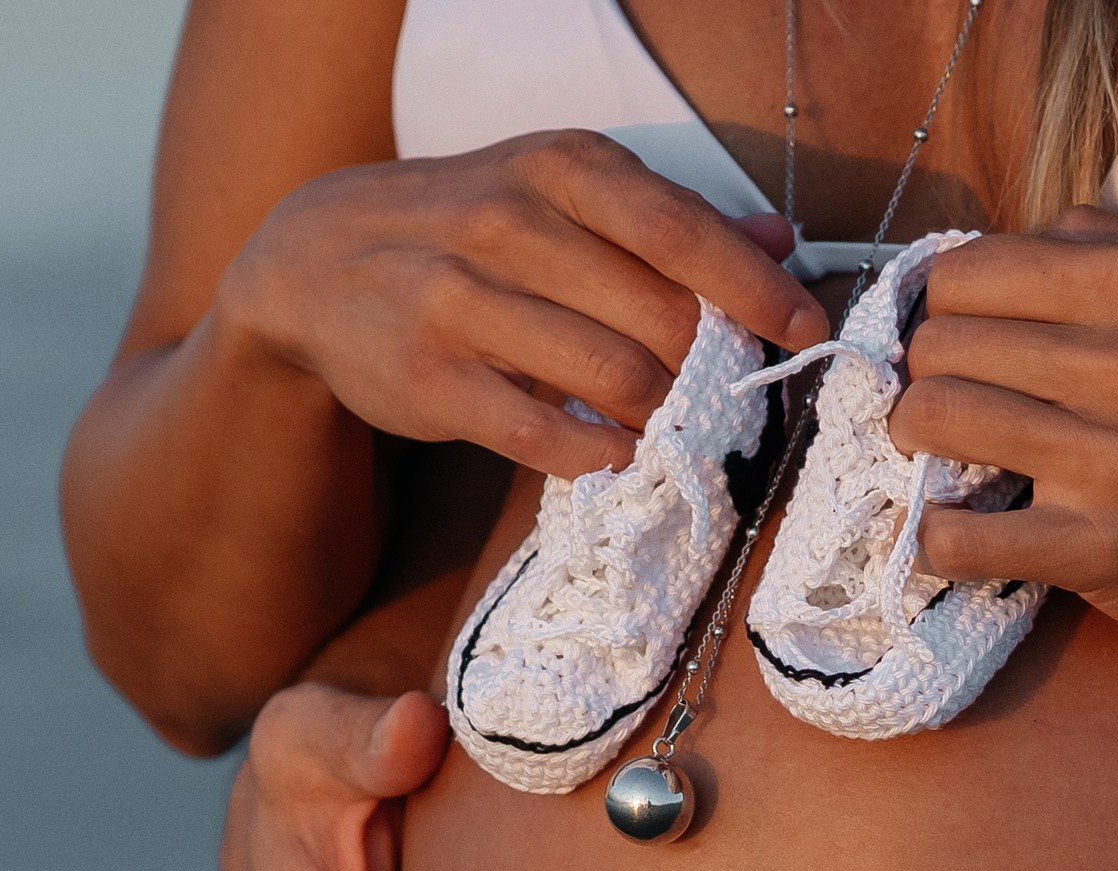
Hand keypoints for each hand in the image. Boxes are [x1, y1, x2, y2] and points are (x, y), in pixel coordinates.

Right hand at [219, 130, 825, 477]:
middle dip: (710, 367)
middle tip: (728, 394)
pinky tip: (616, 453)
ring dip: (663, 416)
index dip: (754, 288)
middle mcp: (509, 224)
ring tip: (674, 425)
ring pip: (614, 378)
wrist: (312, 262)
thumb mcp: (560, 194)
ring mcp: (461, 303)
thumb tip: (781, 239)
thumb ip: (670, 221)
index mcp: (559, 169)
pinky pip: (543, 435)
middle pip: (660, 317)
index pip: (680, 230)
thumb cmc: (466, 228)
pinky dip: (598, 454)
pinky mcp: (429, 380)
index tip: (805, 329)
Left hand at [892, 206, 1117, 665]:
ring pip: (930, 420)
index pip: (965, 273)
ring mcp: (1115, 457)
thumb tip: (1005, 244)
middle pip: (936, 344)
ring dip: (918, 450)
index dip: (945, 313)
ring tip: (948, 462)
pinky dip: (939, 537)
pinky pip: (957, 534)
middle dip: (927, 379)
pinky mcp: (1102, 548)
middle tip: (950, 412)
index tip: (959, 349)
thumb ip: (1113, 243)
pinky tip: (965, 531)